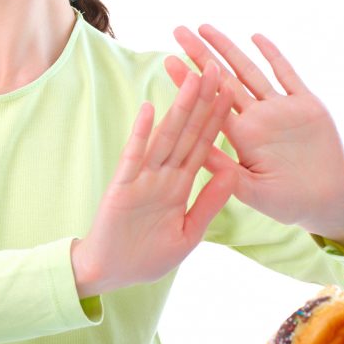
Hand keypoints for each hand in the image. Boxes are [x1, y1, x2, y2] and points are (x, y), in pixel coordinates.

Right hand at [71, 62, 237, 297]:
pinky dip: (140, 133)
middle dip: (203, 101)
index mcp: (181, 185)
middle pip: (187, 132)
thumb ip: (209, 203)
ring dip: (178, 108)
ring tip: (191, 78)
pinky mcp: (122, 185)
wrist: (111, 274)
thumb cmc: (147, 257)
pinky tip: (147, 108)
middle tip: (216, 68)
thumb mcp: (188, 233)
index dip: (217, 118)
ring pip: (165, 136)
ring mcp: (142, 177)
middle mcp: (164, 175)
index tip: (232, 91)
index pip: (204, 145)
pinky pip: (133, 155)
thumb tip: (233, 171)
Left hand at [164, 25, 343, 250]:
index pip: (208, 104)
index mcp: (241, 137)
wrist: (328, 203)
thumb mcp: (251, 191)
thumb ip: (225, 170)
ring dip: (229, 49)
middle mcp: (257, 118)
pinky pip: (288, 75)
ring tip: (205, 27)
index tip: (168, 61)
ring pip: (250, 71)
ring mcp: (281, 109)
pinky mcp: (307, 105)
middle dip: (201, 55)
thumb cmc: (287, 203)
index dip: (189, 83)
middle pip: (223, 80)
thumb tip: (194, 152)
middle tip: (178, 31)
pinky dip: (274, 56)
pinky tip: (256, 37)